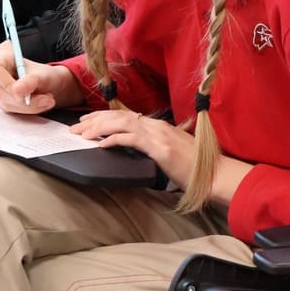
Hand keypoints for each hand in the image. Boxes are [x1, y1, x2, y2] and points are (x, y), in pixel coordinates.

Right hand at [0, 57, 79, 114]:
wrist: (49, 84)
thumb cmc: (43, 74)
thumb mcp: (42, 74)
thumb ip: (30, 81)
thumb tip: (17, 91)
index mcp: (1, 60)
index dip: (6, 84)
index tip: (23, 93)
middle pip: (0, 92)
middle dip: (25, 100)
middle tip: (48, 100)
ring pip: (7, 105)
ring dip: (31, 106)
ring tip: (48, 100)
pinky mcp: (3, 104)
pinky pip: (13, 111)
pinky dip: (30, 110)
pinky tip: (42, 103)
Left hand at [71, 109, 196, 188]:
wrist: (213, 174)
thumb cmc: (195, 168)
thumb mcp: (173, 152)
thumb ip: (156, 147)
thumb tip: (141, 149)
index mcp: (160, 126)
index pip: (127, 115)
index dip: (104, 116)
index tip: (88, 120)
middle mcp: (157, 126)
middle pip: (120, 116)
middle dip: (95, 120)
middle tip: (76, 126)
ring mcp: (159, 135)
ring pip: (122, 123)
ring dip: (98, 128)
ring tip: (82, 134)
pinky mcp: (159, 148)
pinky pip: (130, 139)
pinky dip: (113, 140)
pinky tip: (100, 145)